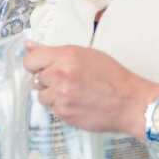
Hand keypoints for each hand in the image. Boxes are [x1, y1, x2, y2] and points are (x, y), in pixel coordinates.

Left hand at [24, 43, 158, 136]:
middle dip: (47, 80)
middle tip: (66, 80)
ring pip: (41, 96)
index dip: (35, 64)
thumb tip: (29, 46)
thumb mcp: (86, 54)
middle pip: (35, 79)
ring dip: (52, 95)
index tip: (42, 67)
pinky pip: (52, 109)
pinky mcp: (63, 113)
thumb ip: (55, 52)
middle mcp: (60, 75)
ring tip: (72, 92)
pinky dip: (61, 106)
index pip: (30, 60)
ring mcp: (61, 96)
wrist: (130, 102)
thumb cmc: (112, 76)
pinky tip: (77, 102)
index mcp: (66, 56)